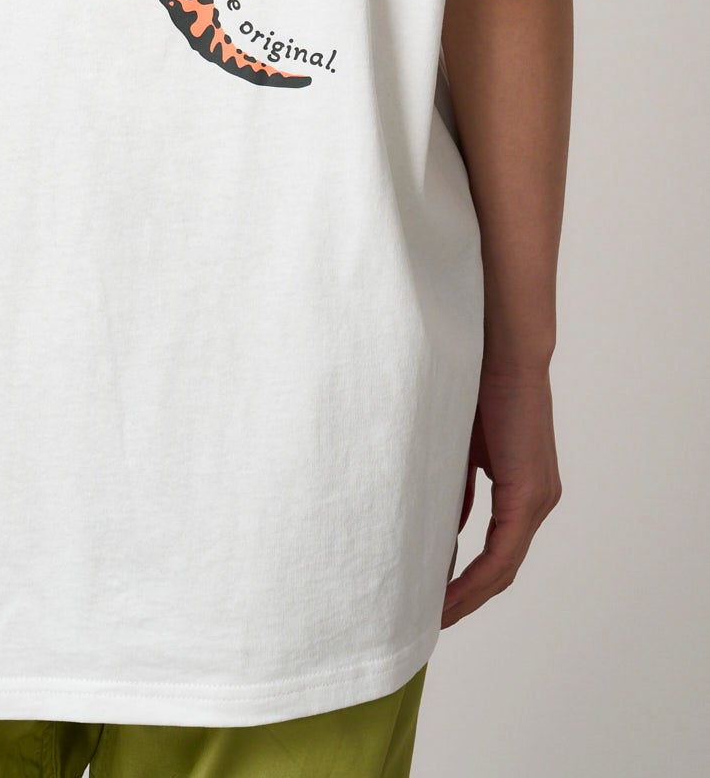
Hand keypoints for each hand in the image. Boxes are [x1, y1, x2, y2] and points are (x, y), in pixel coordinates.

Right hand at [442, 365, 561, 627]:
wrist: (501, 346)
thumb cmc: (475, 381)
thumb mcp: (458, 445)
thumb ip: (453, 485)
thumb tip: (433, 523)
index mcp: (523, 489)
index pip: (496, 553)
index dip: (466, 582)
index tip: (432, 600)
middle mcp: (538, 500)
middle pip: (500, 570)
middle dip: (464, 599)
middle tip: (426, 618)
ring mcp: (537, 499)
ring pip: (503, 567)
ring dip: (467, 595)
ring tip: (432, 614)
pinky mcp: (529, 494)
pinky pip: (501, 552)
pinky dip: (474, 577)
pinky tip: (447, 593)